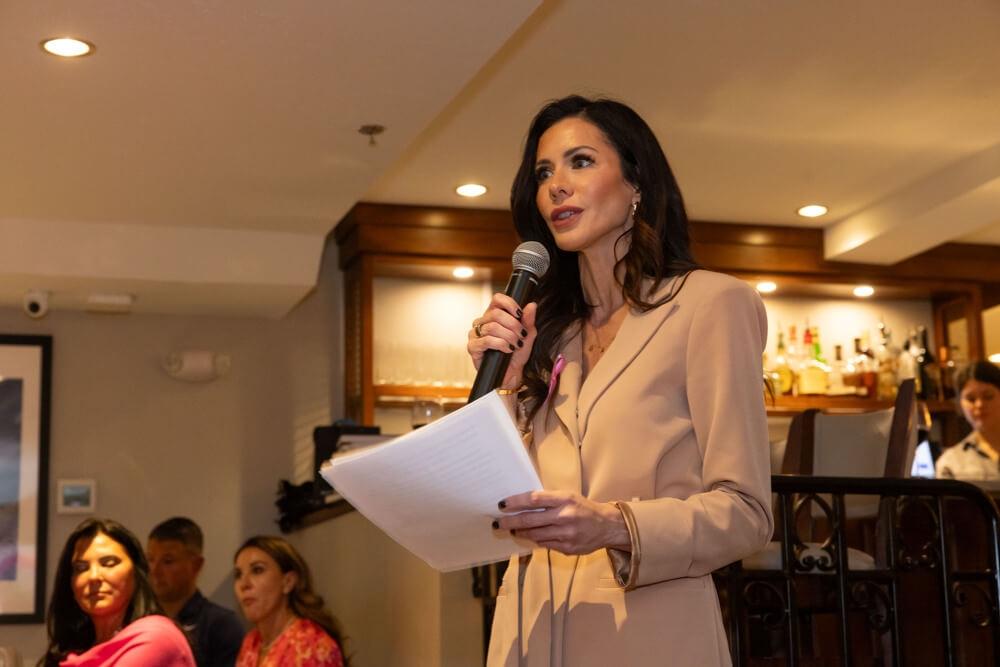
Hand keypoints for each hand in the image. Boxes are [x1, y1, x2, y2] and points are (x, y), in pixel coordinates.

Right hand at [468, 295, 536, 389]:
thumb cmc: (517, 355)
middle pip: (496, 313)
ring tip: (515, 345)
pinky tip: (507, 350)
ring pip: (492, 327)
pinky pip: (486, 340)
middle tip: (521, 336)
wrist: (511, 374)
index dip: (509, 304)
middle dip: (513, 325)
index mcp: (493, 315)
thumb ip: (528, 320)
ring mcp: (475, 334)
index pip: (497, 299)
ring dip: (508, 337)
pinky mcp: (472, 347)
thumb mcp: (527, 336)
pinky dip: (500, 344)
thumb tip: (532, 305)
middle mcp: (482, 322)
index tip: (520, 314)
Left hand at [493, 490, 629, 554]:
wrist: (608, 526)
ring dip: (522, 532)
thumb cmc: (584, 508)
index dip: (515, 502)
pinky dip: (536, 540)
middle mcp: (565, 516)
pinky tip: (531, 536)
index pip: (534, 499)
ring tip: (514, 529)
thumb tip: (521, 505)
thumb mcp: (568, 497)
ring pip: (535, 535)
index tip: (502, 505)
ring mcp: (566, 534)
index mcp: (565, 499)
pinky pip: (545, 544)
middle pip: (530, 519)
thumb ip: (548, 500)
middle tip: (498, 523)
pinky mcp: (568, 548)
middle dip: (511, 521)